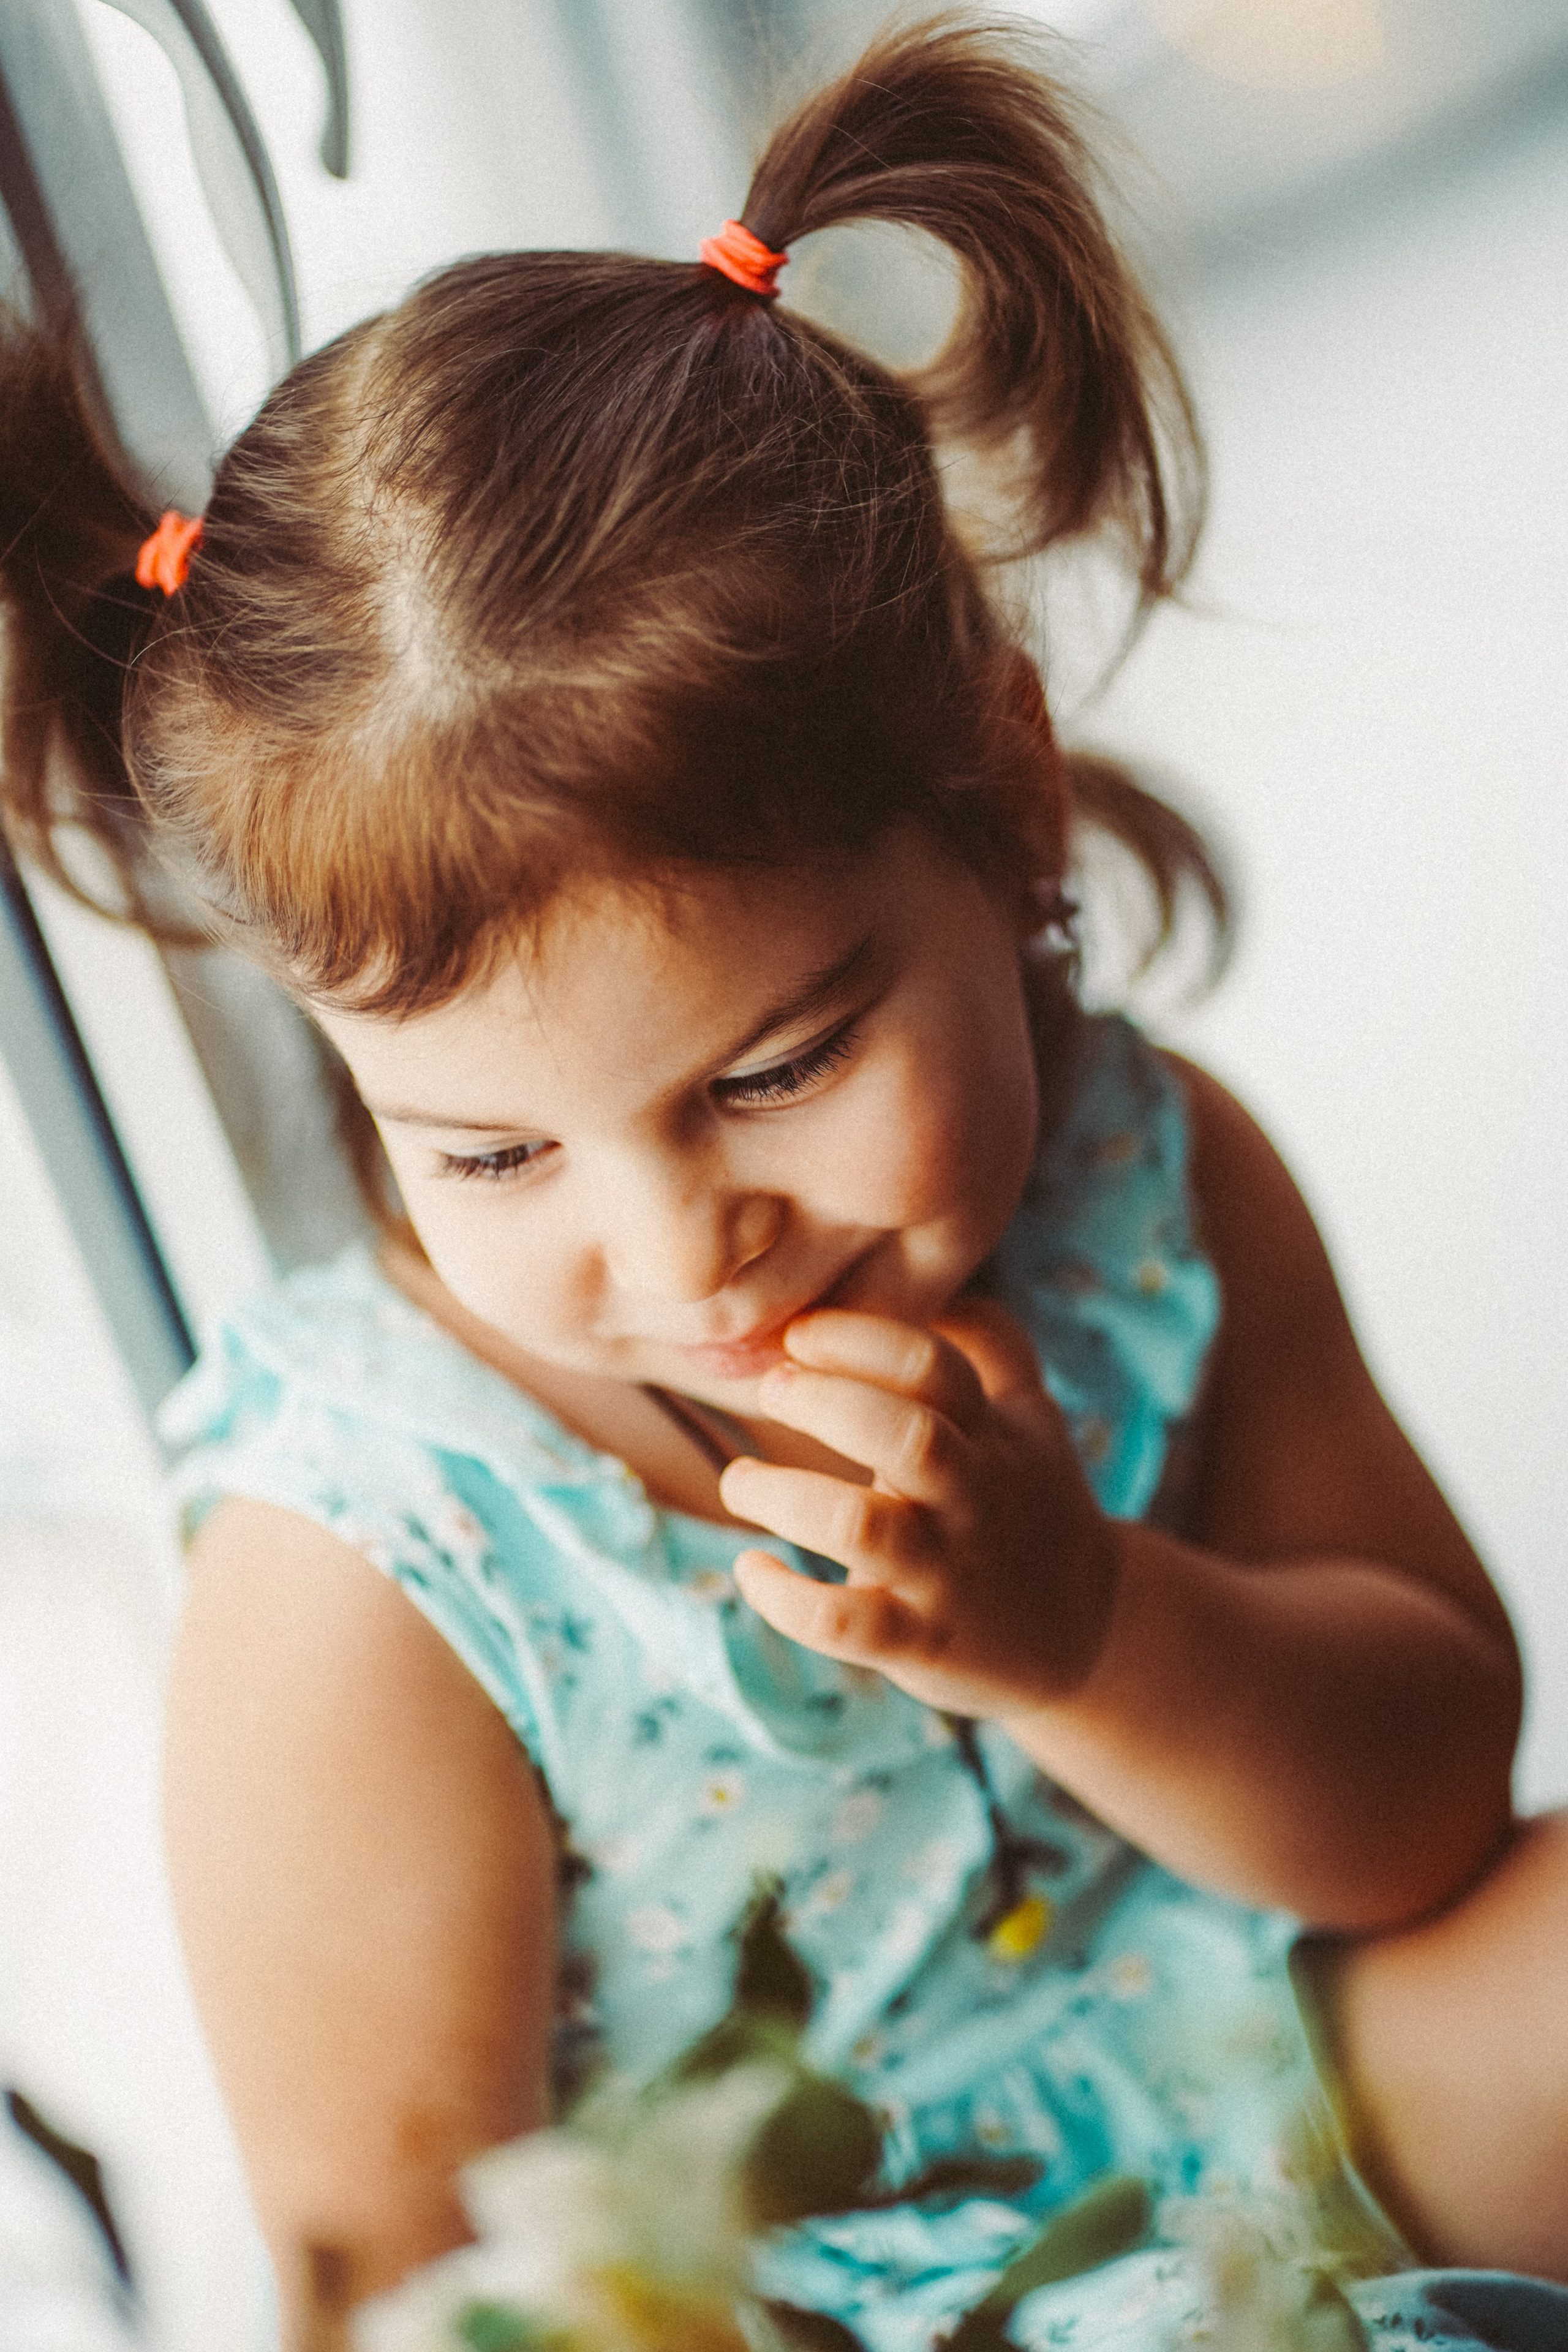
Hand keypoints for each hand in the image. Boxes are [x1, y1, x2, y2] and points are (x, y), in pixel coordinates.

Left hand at [719, 1300, 1118, 1720]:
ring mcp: (945, 1573)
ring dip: (784, 1497)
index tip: (799, 1333)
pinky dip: (785, 1598)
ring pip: (860, 1529)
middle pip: (904, 1435)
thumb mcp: (1031, 1419)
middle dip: (823, 1401)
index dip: (858, 1337)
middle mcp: (970, 1497)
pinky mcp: (920, 1643)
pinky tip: (752, 1571)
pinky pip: (843, 1624)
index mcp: (989, 1434)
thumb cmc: (1029, 1507)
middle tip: (770, 1387)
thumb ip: (994, 1344)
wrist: (1084, 1634)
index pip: (932, 1365)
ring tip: (740, 1481)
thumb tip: (948, 1274)